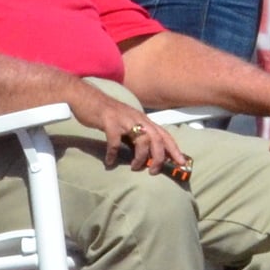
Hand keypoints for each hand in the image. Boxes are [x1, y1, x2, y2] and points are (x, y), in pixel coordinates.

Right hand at [68, 83, 186, 174]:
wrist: (87, 98)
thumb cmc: (108, 114)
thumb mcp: (127, 124)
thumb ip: (137, 137)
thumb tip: (146, 156)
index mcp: (144, 119)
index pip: (165, 134)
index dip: (174, 149)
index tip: (182, 162)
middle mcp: (138, 118)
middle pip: (157, 138)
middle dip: (159, 157)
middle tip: (153, 171)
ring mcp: (124, 119)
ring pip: (141, 140)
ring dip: (140, 157)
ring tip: (134, 168)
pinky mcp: (109, 122)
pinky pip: (114, 141)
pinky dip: (113, 154)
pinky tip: (109, 162)